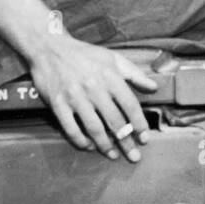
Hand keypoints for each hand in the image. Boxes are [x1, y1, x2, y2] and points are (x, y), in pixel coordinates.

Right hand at [28, 34, 158, 161]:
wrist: (50, 48)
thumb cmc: (84, 54)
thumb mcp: (113, 58)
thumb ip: (134, 74)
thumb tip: (153, 87)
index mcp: (109, 76)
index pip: (129, 104)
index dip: (139, 123)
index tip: (145, 137)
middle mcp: (94, 87)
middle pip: (114, 120)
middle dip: (126, 141)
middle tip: (134, 155)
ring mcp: (74, 97)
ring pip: (94, 128)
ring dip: (105, 145)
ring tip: (114, 154)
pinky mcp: (57, 104)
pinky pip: (70, 128)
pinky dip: (81, 141)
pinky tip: (89, 146)